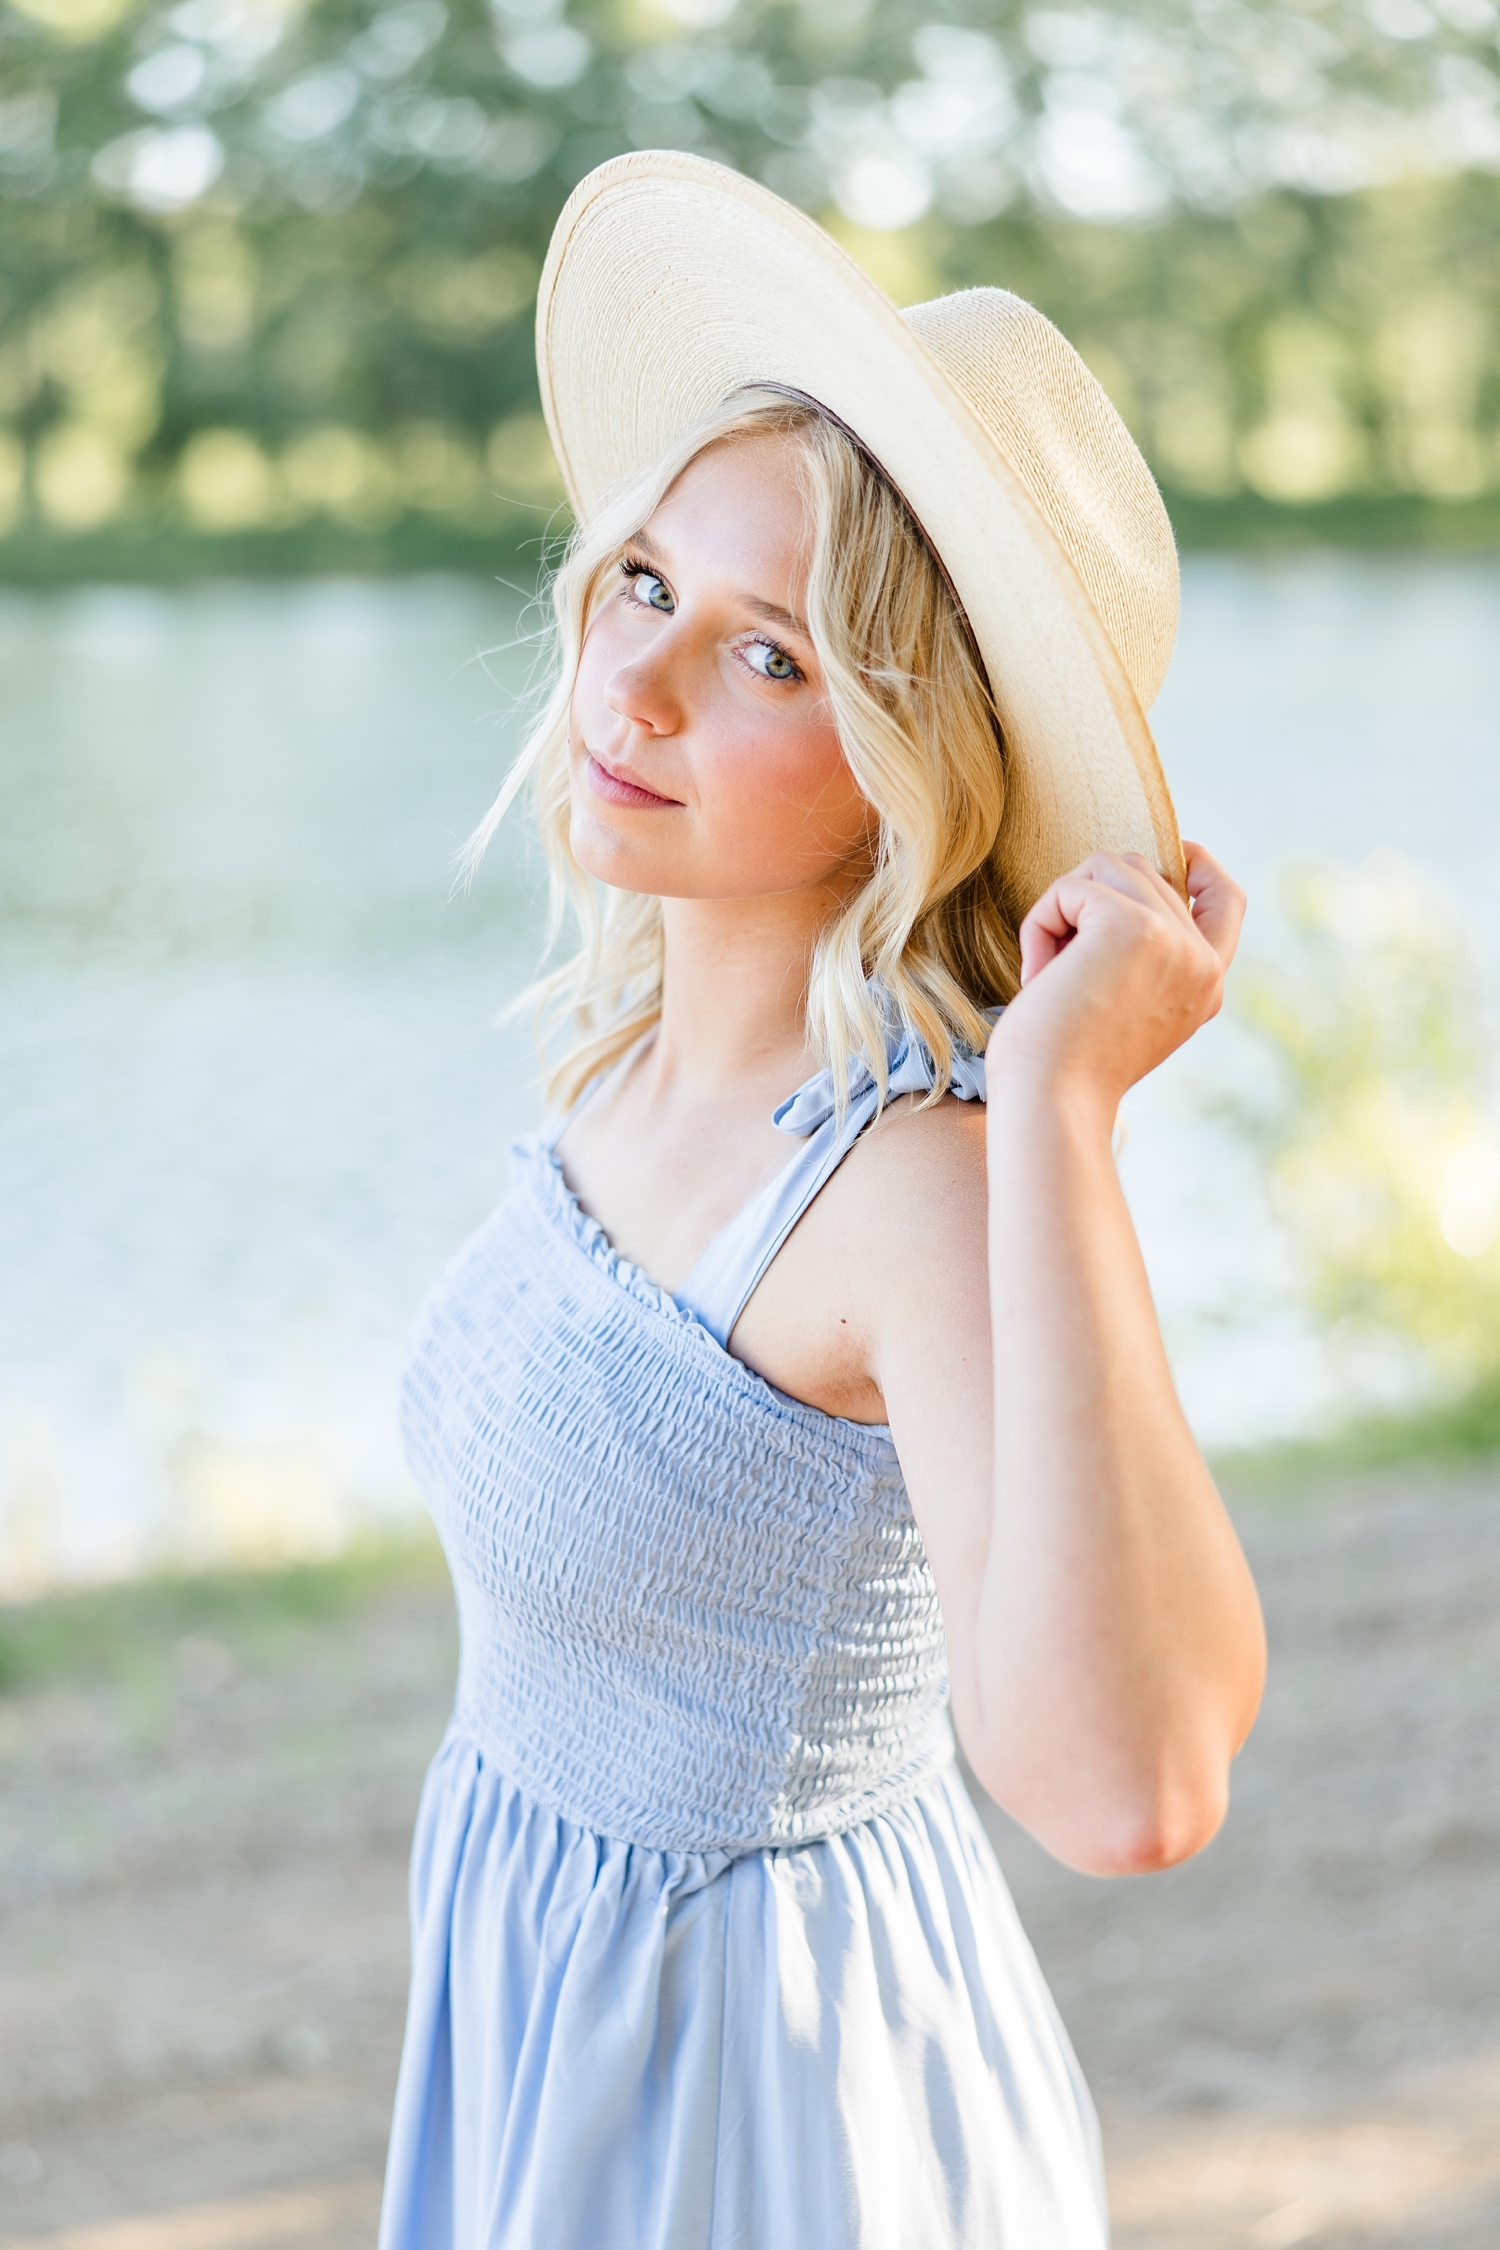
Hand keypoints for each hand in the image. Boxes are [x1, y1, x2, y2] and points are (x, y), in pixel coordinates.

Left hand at [988, 842, 1244, 1111]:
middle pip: (1141, 871)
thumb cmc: (1062, 1065)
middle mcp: (1200, 960)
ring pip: (1106, 868)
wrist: (1051, 1104)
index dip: (1196, 864)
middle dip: (1086, 902)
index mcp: (1205, 983)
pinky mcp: (1133, 926)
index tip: (1163, 857)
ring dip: (1060, 910)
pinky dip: (1040, 924)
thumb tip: (1115, 879)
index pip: (1227, 898)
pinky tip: (1037, 975)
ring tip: (1047, 973)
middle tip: (1057, 968)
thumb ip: (1138, 954)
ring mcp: (1173, 939)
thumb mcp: (1122, 1005)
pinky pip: (1072, 887)